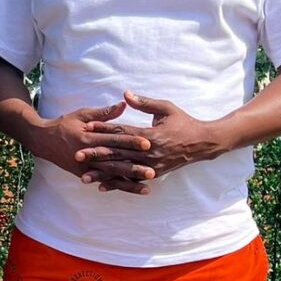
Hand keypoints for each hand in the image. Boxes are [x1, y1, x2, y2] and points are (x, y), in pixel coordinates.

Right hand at [23, 101, 152, 190]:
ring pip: (111, 174)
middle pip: (115, 160)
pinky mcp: (83, 173)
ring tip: (147, 185)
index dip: (131, 141)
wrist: (42, 140)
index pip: (113, 139)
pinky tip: (131, 189)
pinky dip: (117, 186)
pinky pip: (103, 180)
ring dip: (129, 180)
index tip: (147, 143)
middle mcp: (87, 154)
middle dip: (134, 166)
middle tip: (152, 170)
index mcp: (88, 136)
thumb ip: (104, 113)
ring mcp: (85, 166)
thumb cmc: (63, 124)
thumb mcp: (82, 114)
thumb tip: (123, 105)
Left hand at [78, 90, 224, 192]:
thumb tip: (125, 93)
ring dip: (103, 173)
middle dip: (97, 154)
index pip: (122, 131)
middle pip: (118, 153)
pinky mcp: (154, 174)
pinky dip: (117, 183)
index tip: (86, 127)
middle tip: (77, 155)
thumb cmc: (183, 122)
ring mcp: (152, 166)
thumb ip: (144, 102)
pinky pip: (132, 179)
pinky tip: (102, 186)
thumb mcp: (166, 108)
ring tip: (84, 177)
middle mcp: (150, 153)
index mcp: (151, 135)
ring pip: (122, 169)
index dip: (104, 128)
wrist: (203, 143)